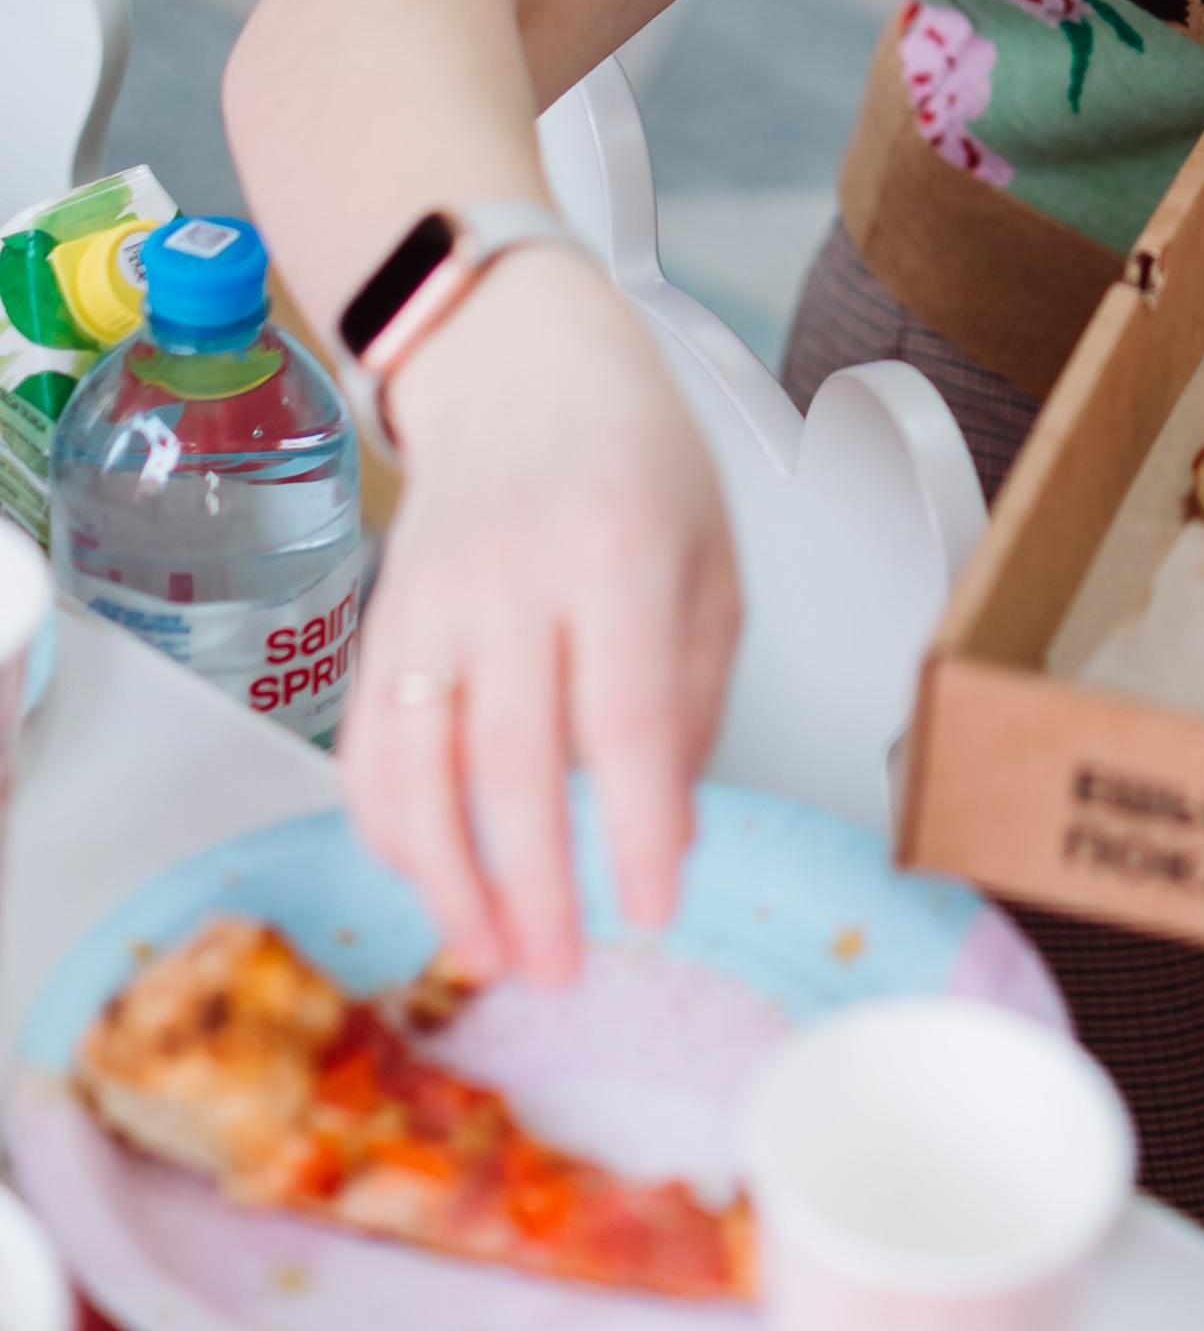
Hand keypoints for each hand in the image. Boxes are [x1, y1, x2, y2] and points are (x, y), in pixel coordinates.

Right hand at [343, 253, 739, 983]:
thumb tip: (672, 827)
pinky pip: (365, 744)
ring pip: (415, 764)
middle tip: (563, 967)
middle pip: (510, 757)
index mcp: (616, 550)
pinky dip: (387, 826)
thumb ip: (696, 691)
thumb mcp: (711, 555)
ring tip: (487, 953)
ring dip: (444, 877)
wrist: (521, 362)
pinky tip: (426, 876)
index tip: (651, 905)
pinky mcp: (379, 623)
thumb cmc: (634, 456)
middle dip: (534, 883)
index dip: (634, 824)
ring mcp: (430, 600)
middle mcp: (511, 576)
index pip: (625, 714)